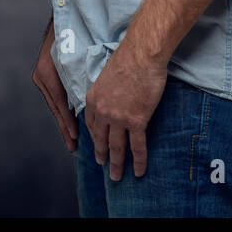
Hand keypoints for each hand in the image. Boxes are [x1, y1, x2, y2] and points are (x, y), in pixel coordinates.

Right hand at [32, 21, 78, 153]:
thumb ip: (84, 75)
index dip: (68, 122)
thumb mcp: (80, 54)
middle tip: (74, 146)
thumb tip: (93, 100)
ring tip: (72, 139)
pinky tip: (71, 121)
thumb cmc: (79, 32)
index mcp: (48, 73)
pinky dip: (64, 108)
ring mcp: (42, 75)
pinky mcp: (47, 74)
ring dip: (65, 120)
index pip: (60, 104)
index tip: (75, 137)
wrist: (68, 13)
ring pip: (56, 103)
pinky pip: (56, 96)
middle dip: (66, 127)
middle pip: (56, 107)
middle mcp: (42, 75)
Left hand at [84, 43, 167, 181]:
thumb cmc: (128, 59)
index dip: (94, 136)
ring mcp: (119, 119)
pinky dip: (138, 161)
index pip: (91, 124)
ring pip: (117, 147)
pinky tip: (139, 171)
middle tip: (103, 165)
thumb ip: (108, 89)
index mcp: (93, 99)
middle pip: (101, 139)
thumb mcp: (108, 74)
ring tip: (117, 176)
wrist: (141, 56)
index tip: (97, 143)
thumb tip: (115, 94)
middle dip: (102, 155)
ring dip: (117, 164)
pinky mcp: (136, 121)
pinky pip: (137, 146)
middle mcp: (103, 112)